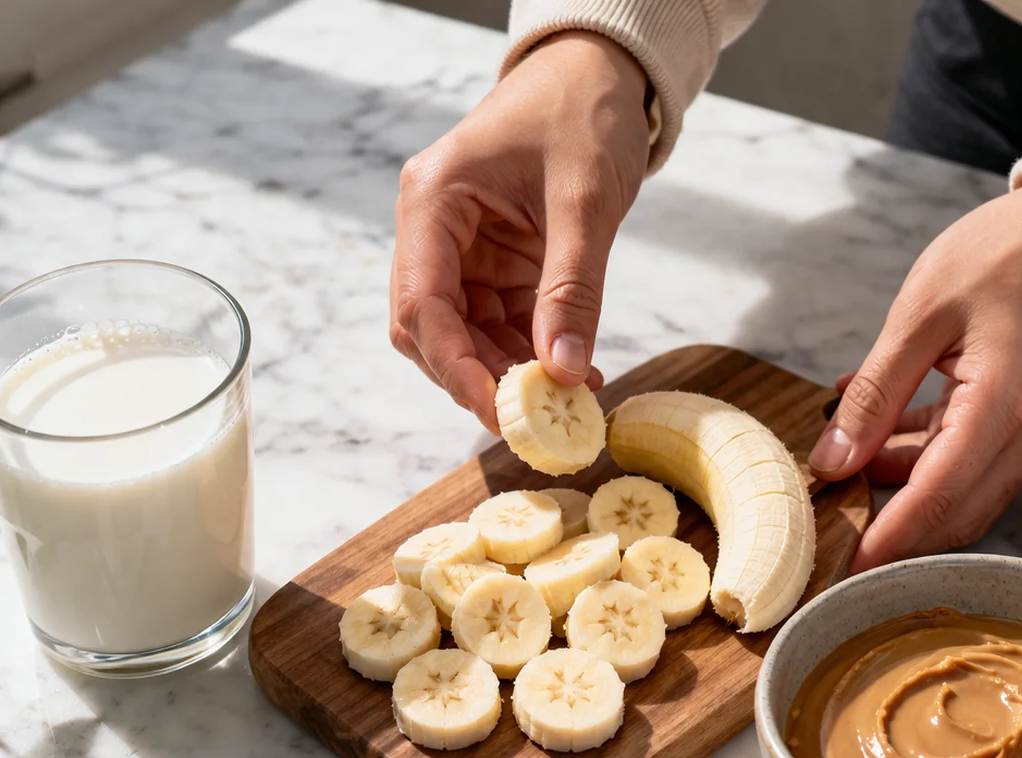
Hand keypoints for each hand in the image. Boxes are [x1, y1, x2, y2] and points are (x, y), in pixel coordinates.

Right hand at [390, 31, 649, 431]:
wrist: (600, 73)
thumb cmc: (582, 113)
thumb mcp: (584, 201)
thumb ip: (573, 288)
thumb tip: (564, 370)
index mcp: (432, 202)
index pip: (422, 304)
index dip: (455, 368)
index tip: (502, 411)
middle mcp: (433, 230)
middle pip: (432, 330)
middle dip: (480, 378)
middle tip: (538, 421)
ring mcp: (461, 249)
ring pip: (466, 336)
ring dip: (510, 373)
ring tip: (568, 403)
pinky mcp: (494, 263)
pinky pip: (500, 324)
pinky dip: (532, 353)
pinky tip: (574, 375)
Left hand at [809, 182, 1021, 572]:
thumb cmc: (1002, 252)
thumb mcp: (918, 315)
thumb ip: (874, 394)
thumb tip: (832, 459)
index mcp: (1004, 404)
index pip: (939, 498)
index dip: (889, 540)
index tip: (844, 568)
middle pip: (960, 512)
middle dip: (898, 530)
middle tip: (840, 526)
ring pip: (970, 490)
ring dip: (909, 486)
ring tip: (849, 456)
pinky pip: (982, 459)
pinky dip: (933, 456)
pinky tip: (887, 426)